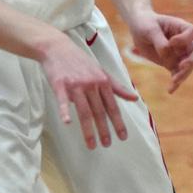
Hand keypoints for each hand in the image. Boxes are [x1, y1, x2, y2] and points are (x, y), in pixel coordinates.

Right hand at [40, 35, 137, 149]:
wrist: (58, 48)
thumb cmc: (80, 61)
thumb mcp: (101, 71)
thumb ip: (117, 86)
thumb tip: (135, 98)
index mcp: (102, 81)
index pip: (112, 106)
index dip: (118, 122)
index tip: (123, 137)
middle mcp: (91, 84)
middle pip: (99, 111)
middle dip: (104, 130)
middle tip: (107, 144)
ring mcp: (75, 85)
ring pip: (84, 110)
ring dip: (88, 129)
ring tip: (92, 144)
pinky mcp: (60, 84)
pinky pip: (63, 100)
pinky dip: (65, 111)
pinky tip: (67, 122)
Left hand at [128, 9, 192, 93]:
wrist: (138, 29)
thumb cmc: (145, 24)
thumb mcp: (149, 29)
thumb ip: (159, 41)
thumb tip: (166, 53)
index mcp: (180, 27)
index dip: (185, 39)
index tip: (171, 42)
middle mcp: (183, 42)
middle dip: (191, 61)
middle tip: (182, 67)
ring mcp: (179, 53)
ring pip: (188, 66)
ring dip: (183, 74)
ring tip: (174, 82)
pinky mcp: (171, 63)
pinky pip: (177, 74)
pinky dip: (175, 83)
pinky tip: (170, 90)